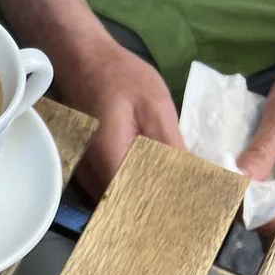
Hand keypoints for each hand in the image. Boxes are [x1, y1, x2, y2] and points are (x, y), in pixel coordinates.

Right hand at [57, 40, 184, 199]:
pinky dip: (130, 187)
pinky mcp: (85, 168)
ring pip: (116, 200)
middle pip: (123, 206)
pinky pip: (109, 188)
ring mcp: (83, 174)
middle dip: (153, 209)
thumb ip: (170, 147)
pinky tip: (151, 181)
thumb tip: (192, 178)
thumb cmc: (119, 77)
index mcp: (109, 160)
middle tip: (185, 208)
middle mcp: (90, 175)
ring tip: (173, 198)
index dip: (161, 210)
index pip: (137, 201)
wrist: (81, 61)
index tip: (188, 212)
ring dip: (141, 199)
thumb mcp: (156, 107)